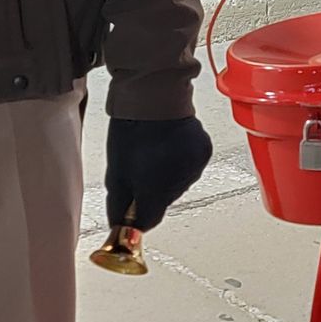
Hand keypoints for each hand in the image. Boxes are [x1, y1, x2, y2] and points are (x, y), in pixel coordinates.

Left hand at [104, 115, 211, 232]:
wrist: (154, 97)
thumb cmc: (132, 128)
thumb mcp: (116, 170)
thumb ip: (118, 202)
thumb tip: (117, 224)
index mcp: (154, 188)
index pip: (149, 220)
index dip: (138, 217)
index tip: (131, 211)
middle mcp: (178, 182)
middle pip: (164, 201)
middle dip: (152, 191)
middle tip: (140, 170)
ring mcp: (194, 168)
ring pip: (178, 185)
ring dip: (167, 177)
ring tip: (155, 154)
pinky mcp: (204, 154)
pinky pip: (191, 169)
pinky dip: (180, 163)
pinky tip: (170, 148)